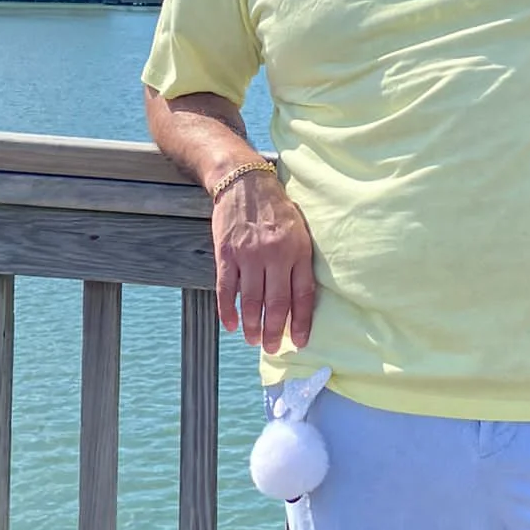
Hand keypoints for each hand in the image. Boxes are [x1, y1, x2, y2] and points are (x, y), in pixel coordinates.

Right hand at [211, 170, 315, 348]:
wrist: (243, 182)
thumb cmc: (276, 208)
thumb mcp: (299, 230)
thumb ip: (300, 260)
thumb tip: (300, 299)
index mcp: (297, 251)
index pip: (302, 295)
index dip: (301, 322)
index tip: (300, 341)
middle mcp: (274, 255)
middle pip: (276, 304)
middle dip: (275, 332)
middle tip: (272, 348)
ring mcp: (249, 255)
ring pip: (251, 301)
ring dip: (252, 326)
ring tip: (254, 340)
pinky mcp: (226, 254)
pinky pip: (226, 289)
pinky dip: (228, 310)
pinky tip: (231, 325)